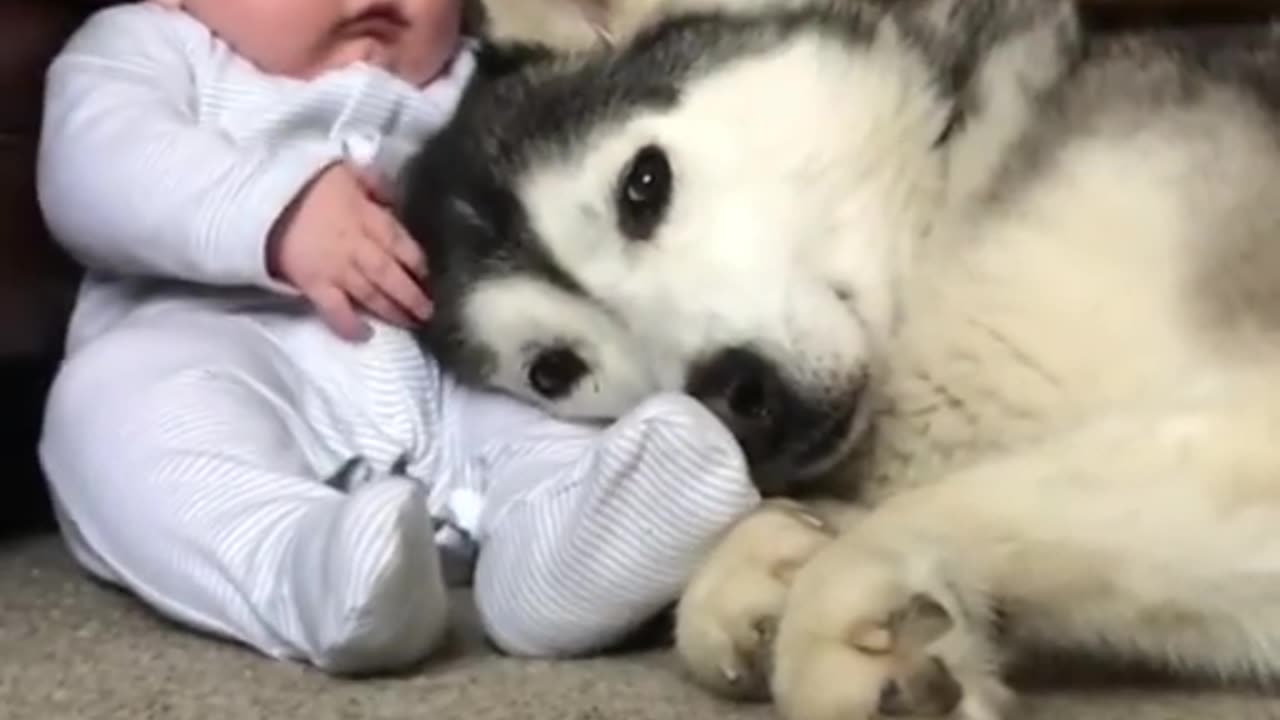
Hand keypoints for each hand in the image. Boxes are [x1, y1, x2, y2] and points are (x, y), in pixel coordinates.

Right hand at [267, 162, 430, 341]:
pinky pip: (335, 310)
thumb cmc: (302, 182)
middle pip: (391, 274)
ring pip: (372, 294)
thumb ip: (374, 183)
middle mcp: (357, 246)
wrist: (257, 197)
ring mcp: (336, 268)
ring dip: (393, 311)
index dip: (417, 261)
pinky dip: (350, 325)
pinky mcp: (313, 285)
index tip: (429, 275)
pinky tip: (365, 335)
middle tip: (429, 312)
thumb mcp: (345, 170)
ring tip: (411, 323)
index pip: (401, 241)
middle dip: (413, 295)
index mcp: (366, 216)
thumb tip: (396, 198)